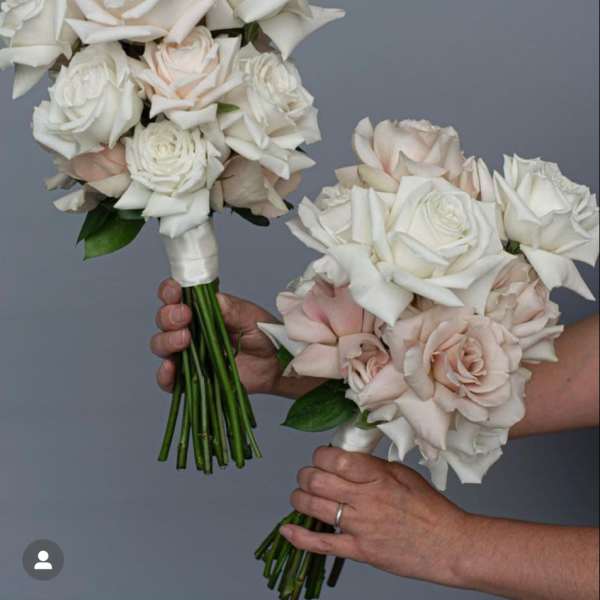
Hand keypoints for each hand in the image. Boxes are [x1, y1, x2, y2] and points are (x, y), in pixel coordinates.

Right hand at [151, 279, 322, 397]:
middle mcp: (190, 329)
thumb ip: (232, 309)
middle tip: (185, 316)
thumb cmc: (264, 335)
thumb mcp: (252, 317)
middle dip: (169, 316)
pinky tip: (171, 369)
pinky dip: (165, 375)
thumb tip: (215, 299)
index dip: (170, 292)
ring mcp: (189, 354)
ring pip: (161, 345)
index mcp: (201, 309)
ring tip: (185, 340)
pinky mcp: (192, 378)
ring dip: (167, 340)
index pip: (175, 296)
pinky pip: (170, 380)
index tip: (176, 291)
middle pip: (164, 320)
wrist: (276, 364)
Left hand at [281, 447, 471, 589]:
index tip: (321, 456)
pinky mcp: (360, 550)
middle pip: (317, 480)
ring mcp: (360, 526)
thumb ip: (372, 466)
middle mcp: (364, 498)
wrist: (449, 544)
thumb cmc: (429, 507)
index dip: (319, 455)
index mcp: (376, 475)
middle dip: (305, 475)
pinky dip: (300, 537)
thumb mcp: (402, 474)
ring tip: (300, 495)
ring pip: (313, 507)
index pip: (333, 458)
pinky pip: (322, 544)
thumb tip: (347, 457)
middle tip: (308, 475)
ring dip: (299, 498)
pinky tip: (287, 530)